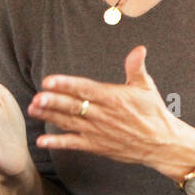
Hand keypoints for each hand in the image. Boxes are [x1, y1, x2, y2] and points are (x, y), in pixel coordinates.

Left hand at [32, 45, 194, 177]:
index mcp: (113, 98)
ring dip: (50, 117)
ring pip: (69, 122)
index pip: (86, 89)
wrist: (161, 143)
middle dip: (54, 102)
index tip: (50, 81)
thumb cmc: (153, 113)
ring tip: (33, 110)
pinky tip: (42, 141)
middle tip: (37, 98)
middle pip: (74, 107)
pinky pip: (74, 144)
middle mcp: (103, 115)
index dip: (67, 85)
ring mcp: (98, 132)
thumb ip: (137, 67)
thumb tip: (139, 49)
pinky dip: (58, 143)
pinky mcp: (97, 145)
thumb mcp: (146, 87)